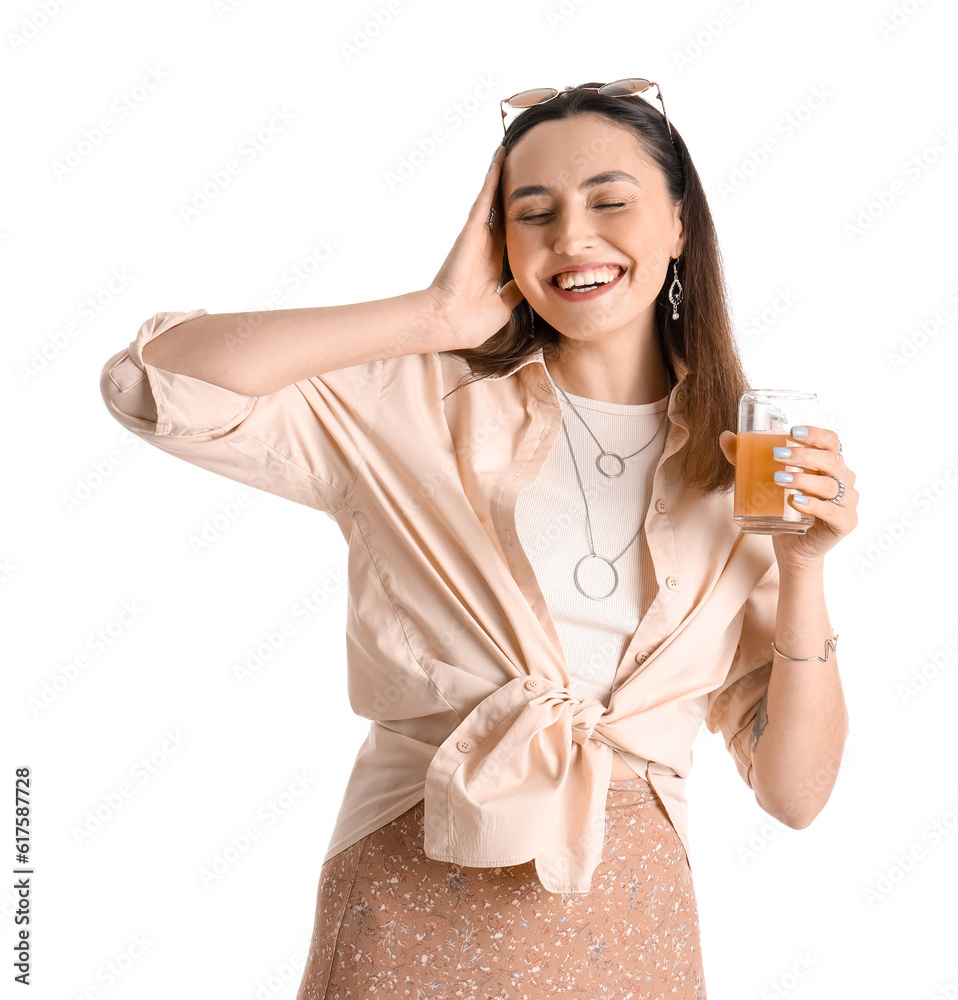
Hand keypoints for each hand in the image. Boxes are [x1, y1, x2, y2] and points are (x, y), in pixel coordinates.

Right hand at [426, 146, 525, 351]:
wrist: (448, 322)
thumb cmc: (470, 322)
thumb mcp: (503, 307)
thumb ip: (516, 292)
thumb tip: (531, 283)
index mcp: (495, 265)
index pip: (514, 237)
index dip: (526, 222)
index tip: (542, 207)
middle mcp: (487, 246)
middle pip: (505, 212)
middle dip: (516, 193)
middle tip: (532, 169)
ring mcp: (479, 235)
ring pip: (495, 198)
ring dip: (504, 176)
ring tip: (515, 150)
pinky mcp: (473, 228)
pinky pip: (486, 196)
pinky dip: (492, 175)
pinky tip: (501, 154)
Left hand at [719, 425, 858, 569]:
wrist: (793, 547)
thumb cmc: (784, 509)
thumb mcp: (764, 481)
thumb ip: (747, 459)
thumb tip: (724, 436)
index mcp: (830, 464)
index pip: (831, 441)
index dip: (815, 434)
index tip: (792, 431)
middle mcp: (843, 480)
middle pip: (830, 460)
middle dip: (803, 455)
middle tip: (776, 455)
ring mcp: (847, 502)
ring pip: (829, 485)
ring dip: (803, 479)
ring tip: (778, 479)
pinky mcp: (845, 523)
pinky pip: (832, 511)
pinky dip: (813, 504)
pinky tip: (795, 501)